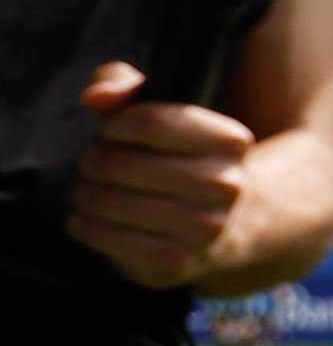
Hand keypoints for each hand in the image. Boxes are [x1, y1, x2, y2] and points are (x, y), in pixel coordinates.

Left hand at [66, 61, 263, 290]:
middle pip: (120, 163)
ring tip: (91, 190)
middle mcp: (225, 186)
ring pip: (106, 201)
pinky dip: (84, 225)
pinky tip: (90, 218)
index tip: (112, 130)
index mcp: (231, 142)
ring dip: (85, 193)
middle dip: (93, 160)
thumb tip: (94, 99)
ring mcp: (203, 229)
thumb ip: (123, 83)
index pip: (148, 122)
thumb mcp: (167, 111)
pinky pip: (104, 237)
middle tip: (95, 164)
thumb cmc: (185, 158)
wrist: (234, 225)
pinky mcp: (176, 262)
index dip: (115, 124)